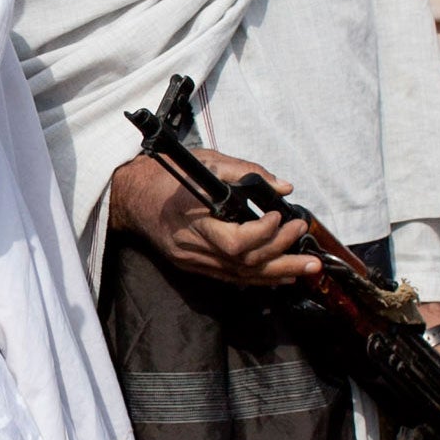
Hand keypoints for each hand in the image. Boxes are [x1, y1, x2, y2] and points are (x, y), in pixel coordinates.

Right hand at [108, 151, 318, 285]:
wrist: (131, 196)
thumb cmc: (166, 176)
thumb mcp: (207, 162)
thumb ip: (246, 171)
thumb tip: (283, 186)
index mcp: (192, 220)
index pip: (235, 241)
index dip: (264, 233)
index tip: (281, 215)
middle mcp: (192, 247)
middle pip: (244, 263)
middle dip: (282, 255)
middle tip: (306, 240)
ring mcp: (192, 260)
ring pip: (241, 275)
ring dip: (278, 272)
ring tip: (307, 267)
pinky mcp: (193, 265)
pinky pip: (230, 278)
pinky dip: (258, 277)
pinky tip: (281, 275)